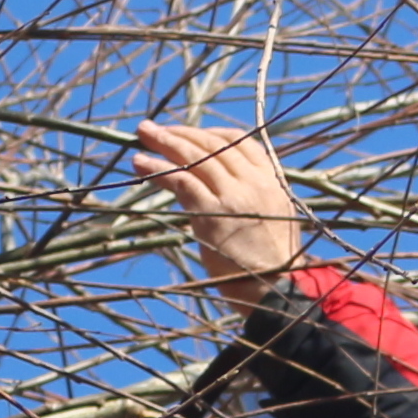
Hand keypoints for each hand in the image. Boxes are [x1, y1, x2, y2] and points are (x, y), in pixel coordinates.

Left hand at [125, 117, 308, 315]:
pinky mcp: (211, 213)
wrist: (276, 289)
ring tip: (142, 136)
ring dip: (164, 144)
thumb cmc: (274, 264)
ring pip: (194, 157)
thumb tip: (227, 188)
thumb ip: (255, 196)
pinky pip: (181, 181)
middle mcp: (253, 181)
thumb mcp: (275, 218)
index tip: (188, 133)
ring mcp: (233, 195)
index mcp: (272, 180)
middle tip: (151, 128)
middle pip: (212, 144)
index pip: (240, 141)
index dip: (210, 132)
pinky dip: (159, 169)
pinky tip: (141, 164)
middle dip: (180, 133)